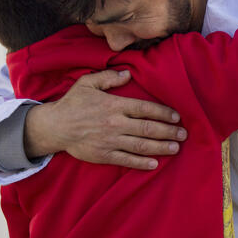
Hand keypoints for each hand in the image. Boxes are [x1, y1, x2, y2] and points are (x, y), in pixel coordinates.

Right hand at [23, 70, 185, 169]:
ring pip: (141, 145)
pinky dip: (141, 163)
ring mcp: (110, 141)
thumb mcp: (88, 83)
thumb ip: (108, 78)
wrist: (54, 127)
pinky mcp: (104, 155)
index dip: (163, 112)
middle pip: (148, 128)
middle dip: (168, 131)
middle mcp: (115, 123)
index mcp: (114, 105)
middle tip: (184, 134)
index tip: (177, 116)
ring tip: (176, 148)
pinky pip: (126, 160)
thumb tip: (128, 74)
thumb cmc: (73, 103)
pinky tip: (155, 164)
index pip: (145, 108)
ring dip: (161, 147)